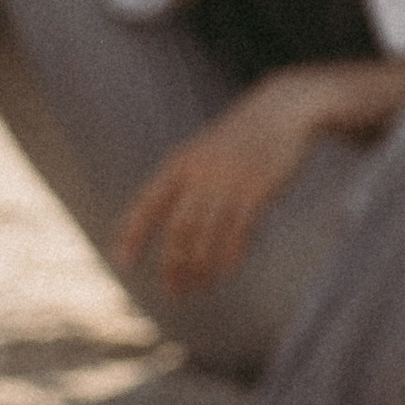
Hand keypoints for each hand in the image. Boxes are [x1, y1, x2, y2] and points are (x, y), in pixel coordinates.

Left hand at [114, 73, 329, 299]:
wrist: (281, 111)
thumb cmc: (241, 139)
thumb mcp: (205, 152)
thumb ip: (186, 183)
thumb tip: (175, 227)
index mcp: (181, 164)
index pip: (148, 203)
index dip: (133, 234)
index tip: (123, 263)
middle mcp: (201, 175)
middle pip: (179, 228)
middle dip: (173, 264)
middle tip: (174, 292)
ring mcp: (230, 182)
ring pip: (207, 234)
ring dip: (201, 267)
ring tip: (199, 288)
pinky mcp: (258, 190)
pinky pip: (239, 230)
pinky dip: (230, 254)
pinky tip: (226, 272)